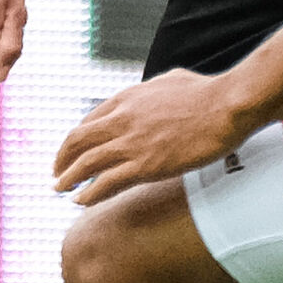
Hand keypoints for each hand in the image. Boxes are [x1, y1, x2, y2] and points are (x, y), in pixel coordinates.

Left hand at [54, 70, 248, 205]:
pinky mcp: (145, 166)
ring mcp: (131, 143)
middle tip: (56, 173)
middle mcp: (121, 119)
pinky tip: (82, 202)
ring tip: (60, 190)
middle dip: (61, 159)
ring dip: (68, 179)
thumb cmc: (206, 93)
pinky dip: (89, 194)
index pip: (89, 121)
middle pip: (77, 141)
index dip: (76, 140)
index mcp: (126, 98)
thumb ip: (151, 90)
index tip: (71, 152)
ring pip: (85, 164)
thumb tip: (150, 92)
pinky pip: (106, 183)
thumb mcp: (169, 80)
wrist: (225, 106)